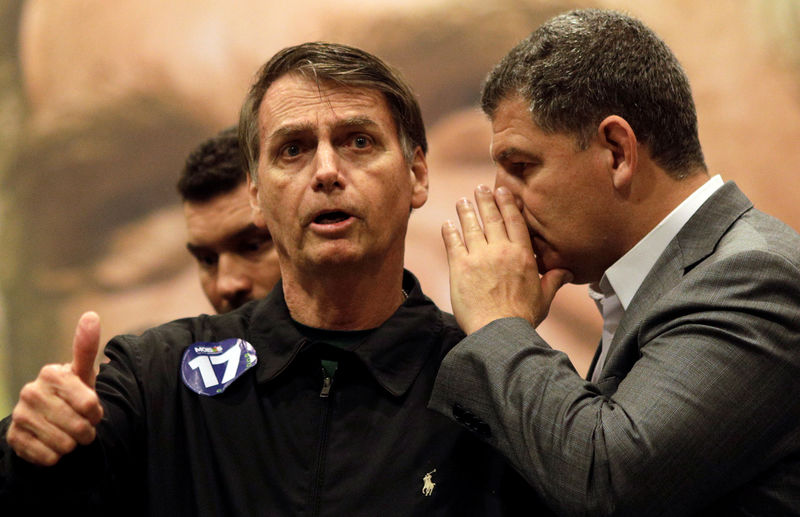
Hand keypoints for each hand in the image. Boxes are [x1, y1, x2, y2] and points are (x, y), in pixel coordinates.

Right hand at [6, 311, 103, 465]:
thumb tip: (91, 315)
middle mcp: (31, 391)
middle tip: (83, 427)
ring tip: (69, 435)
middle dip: (87, 431)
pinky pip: (48, 457)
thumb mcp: (83, 373)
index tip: (93, 411)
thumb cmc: (71, 393)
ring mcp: (20, 415)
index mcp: (51, 373)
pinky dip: (57, 456)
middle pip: (79, 426)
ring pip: (64, 444)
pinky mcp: (14, 438)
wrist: (46, 420)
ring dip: (73, 444)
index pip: (90, 404)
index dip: (97, 413)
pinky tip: (53, 445)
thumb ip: (86, 347)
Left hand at [442, 185, 571, 333]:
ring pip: (471, 226)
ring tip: (463, 201)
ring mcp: (479, 257)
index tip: (502, 191)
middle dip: (485, 201)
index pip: (515, 221)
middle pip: (492, 218)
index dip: (507, 204)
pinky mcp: (460, 267)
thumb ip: (554, 280)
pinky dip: (449, 231)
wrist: (499, 331)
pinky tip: (447, 224)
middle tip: (480, 188)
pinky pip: (453, 243)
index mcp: (522, 255)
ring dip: (466, 211)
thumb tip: (568, 271)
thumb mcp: (544, 298)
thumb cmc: (522, 317)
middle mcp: (501, 251)